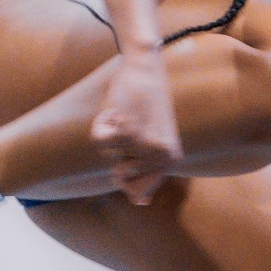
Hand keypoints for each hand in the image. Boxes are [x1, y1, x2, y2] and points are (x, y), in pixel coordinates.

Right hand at [91, 46, 180, 204]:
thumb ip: (146, 172)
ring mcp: (144, 144)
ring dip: (109, 136)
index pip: (140, 193)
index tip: (133, 155)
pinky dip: (101, 123)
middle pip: (120, 176)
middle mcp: (161, 155)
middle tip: (132, 127)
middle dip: (118, 155)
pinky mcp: (126, 129)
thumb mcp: (153, 141)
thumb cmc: (147, 105)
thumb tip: (141, 203)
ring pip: (108, 156)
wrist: (147, 68)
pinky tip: (116, 109)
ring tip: (126, 114)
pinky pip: (99, 141)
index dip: (128, 178)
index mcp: (171, 159)